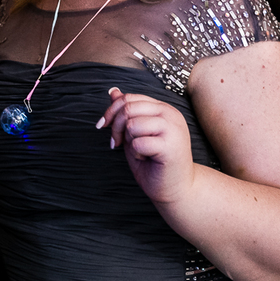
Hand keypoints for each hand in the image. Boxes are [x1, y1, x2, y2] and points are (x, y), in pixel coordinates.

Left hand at [97, 87, 194, 205]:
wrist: (176, 189)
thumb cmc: (155, 163)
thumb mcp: (136, 134)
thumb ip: (126, 113)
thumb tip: (112, 91)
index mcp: (163, 109)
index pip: (130, 98)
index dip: (111, 111)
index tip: (103, 126)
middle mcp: (170, 114)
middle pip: (129, 108)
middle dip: (115, 127)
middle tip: (117, 144)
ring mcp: (173, 129)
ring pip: (133, 125)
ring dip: (129, 141)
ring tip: (140, 151)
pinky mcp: (171, 146)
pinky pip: (138, 143)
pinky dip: (137, 153)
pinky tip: (147, 159)